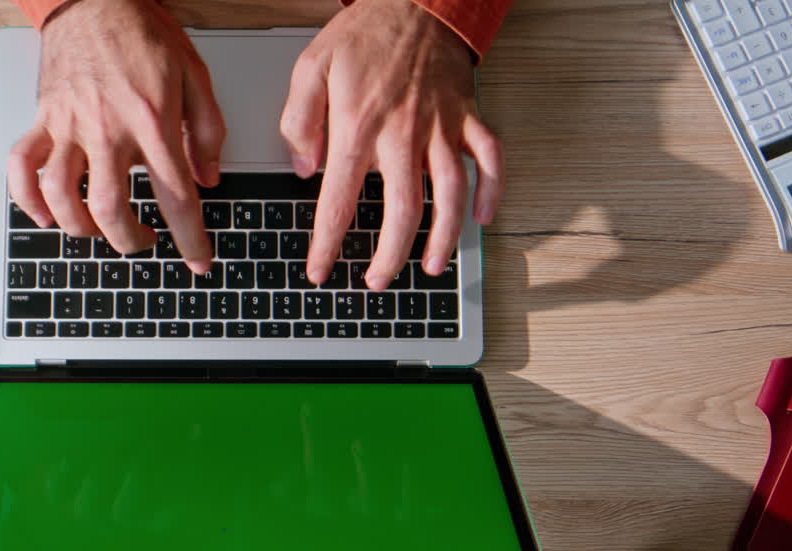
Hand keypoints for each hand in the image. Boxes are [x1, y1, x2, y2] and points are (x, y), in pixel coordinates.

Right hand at [7, 0, 224, 272]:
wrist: (95, 0)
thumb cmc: (143, 36)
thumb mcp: (194, 76)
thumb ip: (206, 131)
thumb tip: (208, 178)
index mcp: (152, 121)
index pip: (174, 195)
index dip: (190, 238)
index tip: (198, 262)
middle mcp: (107, 128)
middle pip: (110, 208)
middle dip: (130, 240)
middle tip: (145, 241)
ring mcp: (69, 125)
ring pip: (61, 195)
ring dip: (81, 228)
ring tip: (99, 230)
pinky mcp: (42, 119)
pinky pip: (22, 167)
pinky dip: (27, 200)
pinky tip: (46, 215)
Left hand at [280, 0, 503, 290]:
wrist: (416, 0)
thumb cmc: (364, 34)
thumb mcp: (310, 68)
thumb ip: (299, 122)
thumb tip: (305, 168)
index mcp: (358, 128)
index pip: (338, 203)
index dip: (327, 245)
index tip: (319, 271)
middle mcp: (403, 135)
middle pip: (402, 212)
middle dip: (389, 256)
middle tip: (377, 280)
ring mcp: (441, 128)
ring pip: (450, 195)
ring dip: (443, 238)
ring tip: (432, 267)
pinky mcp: (468, 117)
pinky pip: (489, 159)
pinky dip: (492, 191)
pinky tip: (484, 218)